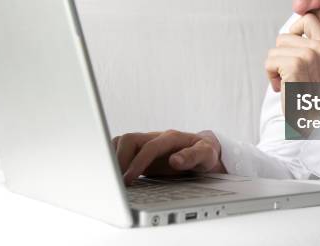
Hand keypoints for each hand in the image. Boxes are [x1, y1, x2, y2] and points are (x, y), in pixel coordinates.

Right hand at [112, 129, 226, 184]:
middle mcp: (156, 137)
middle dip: (120, 159)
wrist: (204, 151)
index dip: (137, 163)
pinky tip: (113, 173)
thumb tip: (175, 161)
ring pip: (122, 142)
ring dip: (114, 158)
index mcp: (171, 138)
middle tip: (117, 182)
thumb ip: (193, 157)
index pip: (149, 147)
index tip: (128, 180)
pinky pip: (121, 149)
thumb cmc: (205, 153)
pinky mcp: (141, 152)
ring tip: (113, 179)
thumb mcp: (206, 156)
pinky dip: (113, 158)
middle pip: (129, 139)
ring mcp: (147, 143)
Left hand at [265, 14, 319, 110]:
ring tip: (287, 81)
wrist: (307, 118)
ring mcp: (308, 56)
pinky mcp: (294, 66)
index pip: (308, 19)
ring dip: (275, 68)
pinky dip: (271, 75)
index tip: (291, 46)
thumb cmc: (310, 95)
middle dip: (281, 56)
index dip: (294, 28)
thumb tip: (302, 26)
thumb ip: (316, 48)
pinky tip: (282, 87)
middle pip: (284, 37)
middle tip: (290, 74)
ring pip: (274, 50)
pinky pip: (269, 62)